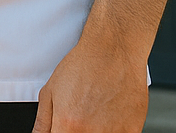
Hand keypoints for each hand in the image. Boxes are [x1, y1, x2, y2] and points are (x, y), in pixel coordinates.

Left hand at [33, 33, 148, 132]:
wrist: (113, 51)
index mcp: (68, 124)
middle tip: (79, 115)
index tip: (62, 128)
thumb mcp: (50, 91)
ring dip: (95, 130)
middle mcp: (92, 132)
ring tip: (94, 113)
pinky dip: (113, 129)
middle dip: (76, 130)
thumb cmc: (82, 66)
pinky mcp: (133, 129)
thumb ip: (43, 122)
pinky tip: (109, 114)